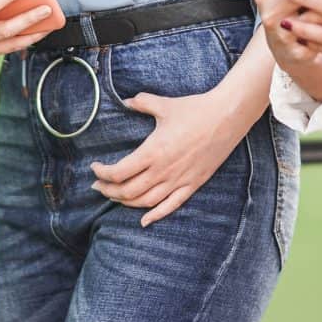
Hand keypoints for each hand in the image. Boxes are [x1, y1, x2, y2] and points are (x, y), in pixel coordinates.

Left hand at [90, 88, 246, 225]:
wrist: (226, 117)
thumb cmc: (195, 109)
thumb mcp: (164, 105)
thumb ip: (142, 103)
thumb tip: (126, 101)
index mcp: (153, 151)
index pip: (119, 172)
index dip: (103, 173)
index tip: (95, 168)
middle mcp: (163, 170)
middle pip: (128, 191)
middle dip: (109, 191)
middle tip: (98, 186)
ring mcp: (178, 180)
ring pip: (146, 201)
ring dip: (126, 203)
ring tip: (115, 197)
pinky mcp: (193, 184)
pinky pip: (171, 206)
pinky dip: (155, 215)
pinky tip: (144, 220)